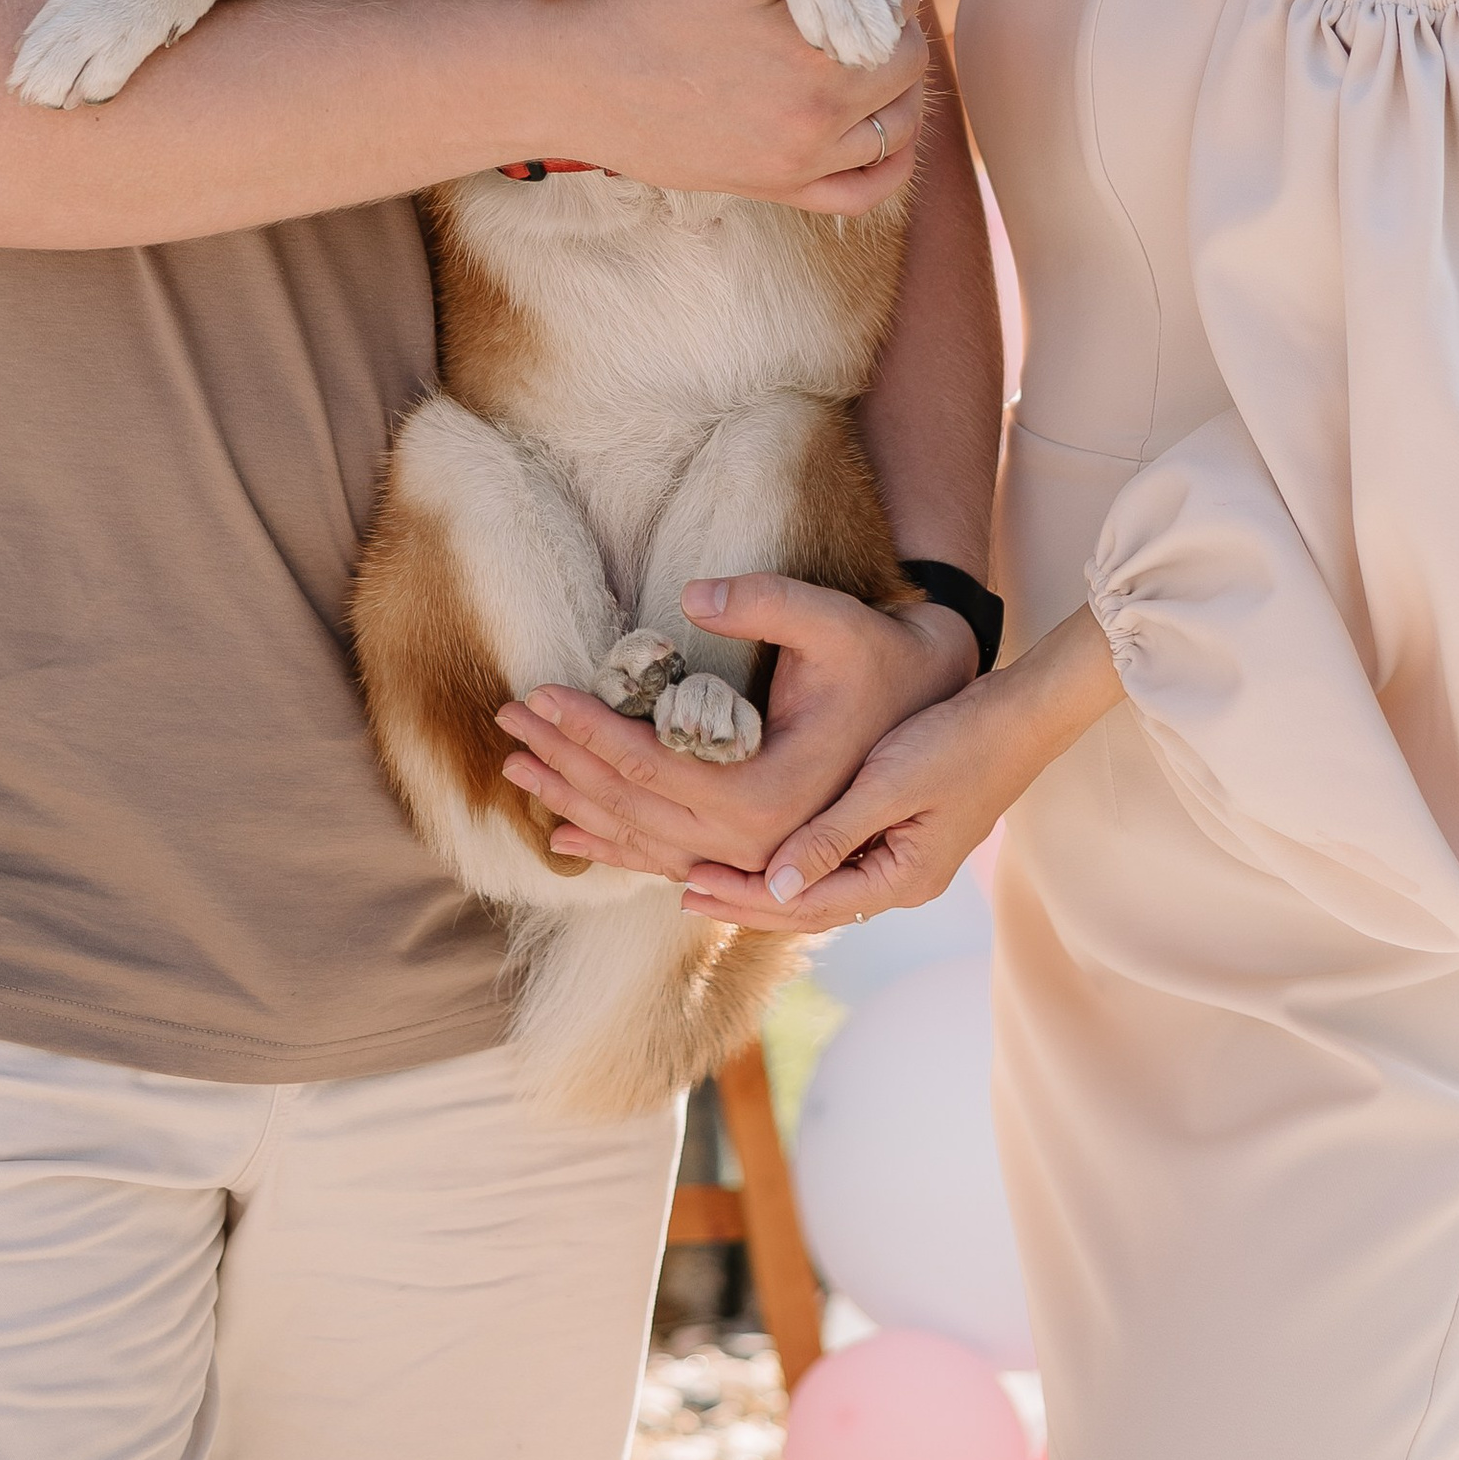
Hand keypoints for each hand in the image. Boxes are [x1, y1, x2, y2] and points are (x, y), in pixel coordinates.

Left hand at [497, 575, 980, 886]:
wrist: (952, 719)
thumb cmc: (889, 665)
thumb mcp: (837, 623)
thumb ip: (769, 603)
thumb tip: (694, 595)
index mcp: (774, 801)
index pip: (653, 772)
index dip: (587, 733)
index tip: (534, 694)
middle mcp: (762, 850)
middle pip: (636, 813)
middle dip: (564, 766)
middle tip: (506, 724)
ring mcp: (761, 864)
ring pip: (644, 843)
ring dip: (577, 805)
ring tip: (517, 772)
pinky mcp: (761, 858)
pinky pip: (670, 857)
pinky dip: (615, 841)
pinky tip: (569, 833)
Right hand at [544, 0, 927, 215]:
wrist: (564, 78)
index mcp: (808, 52)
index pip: (894, 14)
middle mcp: (814, 119)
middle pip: (905, 71)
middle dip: (896, 28)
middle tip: (866, 2)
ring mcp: (795, 164)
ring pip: (897, 132)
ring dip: (901, 88)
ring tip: (874, 54)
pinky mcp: (770, 189)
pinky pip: (862, 195)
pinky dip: (889, 165)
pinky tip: (884, 133)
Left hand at [677, 680, 1026, 930]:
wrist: (1021, 717)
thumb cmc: (959, 737)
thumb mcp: (891, 781)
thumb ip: (834, 835)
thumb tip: (774, 884)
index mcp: (902, 878)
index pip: (807, 905)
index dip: (745, 896)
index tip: (691, 882)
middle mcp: (902, 883)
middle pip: (810, 908)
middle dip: (746, 902)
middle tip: (685, 890)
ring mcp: (904, 863)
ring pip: (820, 890)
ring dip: (765, 887)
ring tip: (711, 876)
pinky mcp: (902, 838)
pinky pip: (835, 865)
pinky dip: (793, 864)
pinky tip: (763, 850)